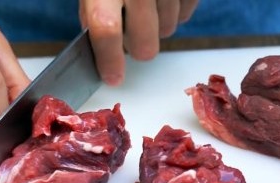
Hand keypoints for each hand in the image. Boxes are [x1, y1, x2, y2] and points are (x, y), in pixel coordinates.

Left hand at [79, 0, 197, 85]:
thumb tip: (97, 47)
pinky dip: (176, 12)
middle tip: (130, 34)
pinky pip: (186, 14)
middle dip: (138, 48)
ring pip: (169, 29)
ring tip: (146, 7)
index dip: (109, 59)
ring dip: (157, 26)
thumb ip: (93, 8)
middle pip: (145, 44)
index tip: (112, 78)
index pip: (106, 29)